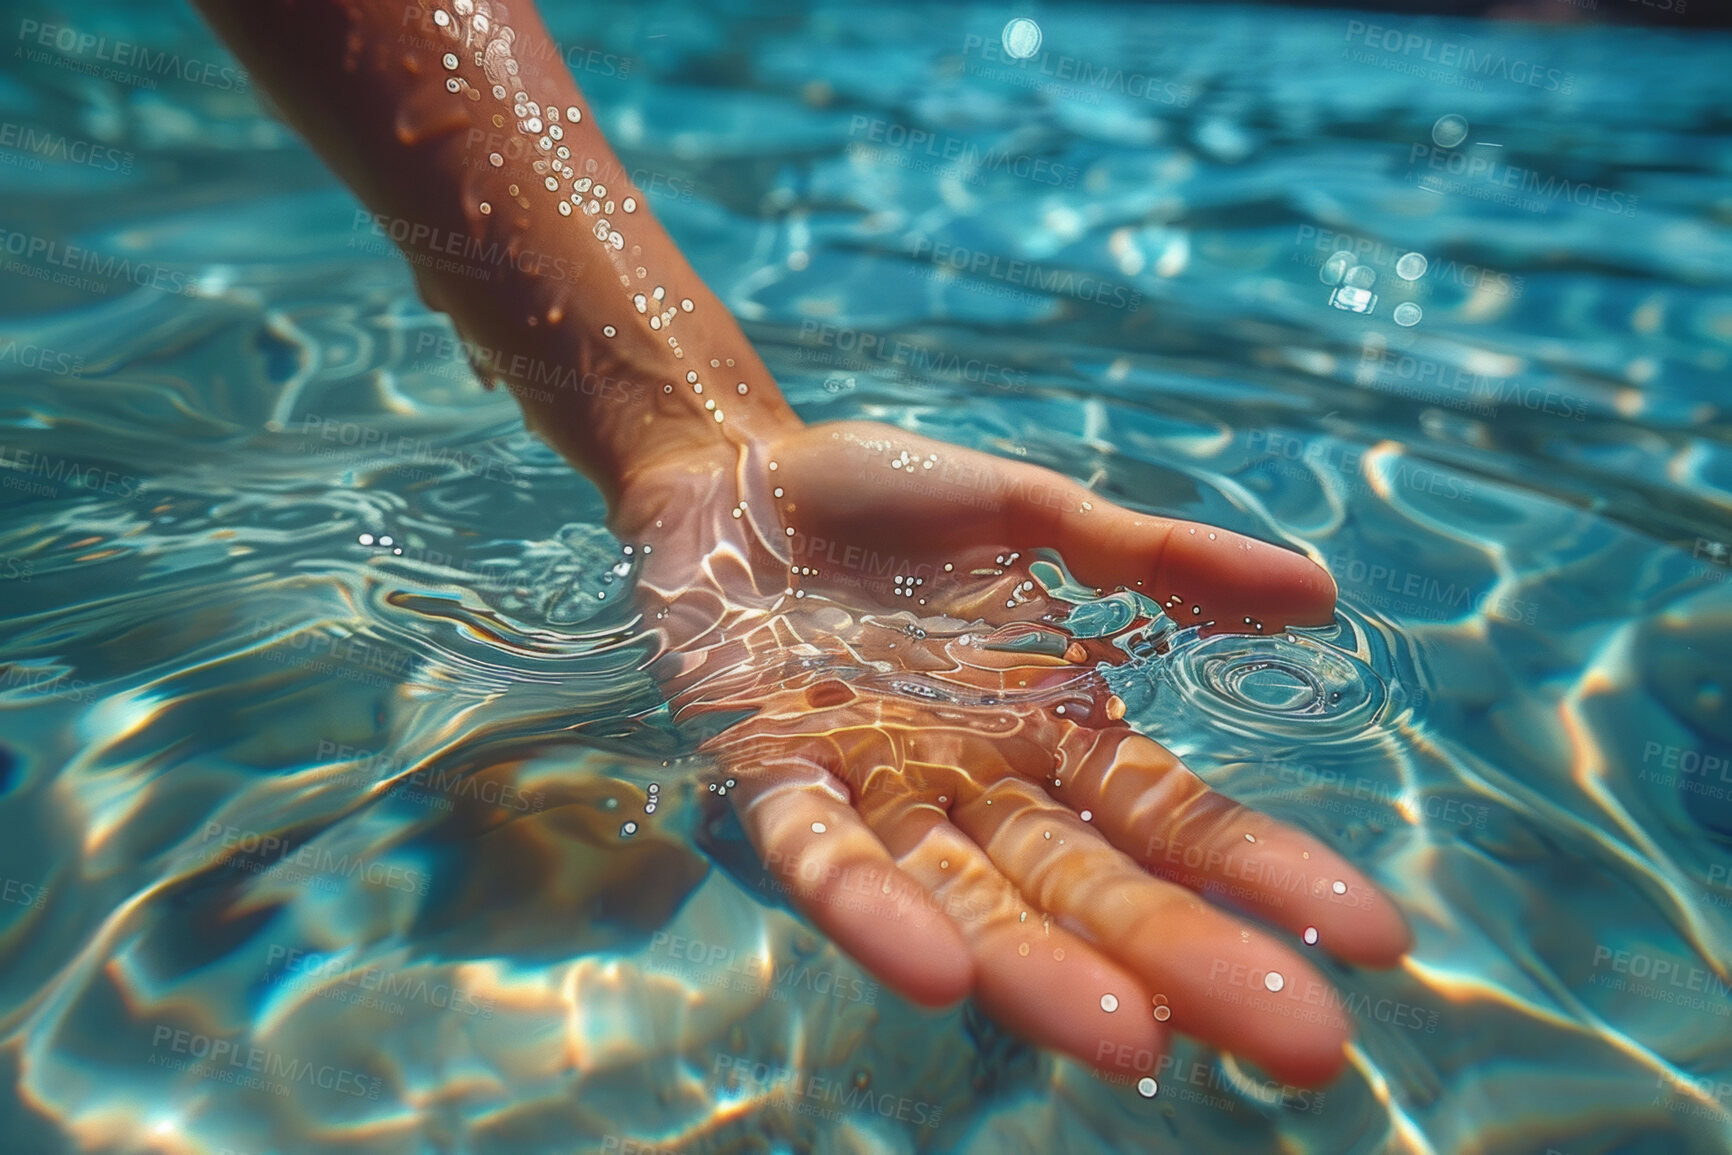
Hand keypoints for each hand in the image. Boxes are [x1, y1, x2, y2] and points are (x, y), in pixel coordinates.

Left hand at [614, 419, 1411, 1088]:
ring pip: (966, 899)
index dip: (1262, 872)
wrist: (735, 473)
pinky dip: (873, 913)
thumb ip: (1159, 559)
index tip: (1373, 937)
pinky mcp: (767, 776)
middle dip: (1187, 959)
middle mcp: (973, 782)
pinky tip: (935, 969)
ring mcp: (872, 790)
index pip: (1171, 820)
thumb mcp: (1036, 515)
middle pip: (1087, 887)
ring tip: (1130, 1039)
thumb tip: (1320, 594)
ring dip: (1039, 969)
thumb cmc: (890, 502)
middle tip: (1304, 1043)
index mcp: (1049, 728)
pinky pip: (823, 856)